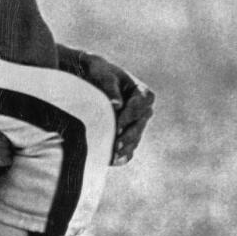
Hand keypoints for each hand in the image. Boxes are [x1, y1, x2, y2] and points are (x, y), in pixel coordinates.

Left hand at [69, 50, 155, 165]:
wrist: (92, 82)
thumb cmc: (99, 74)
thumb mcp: (103, 75)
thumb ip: (110, 88)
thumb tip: (116, 105)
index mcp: (143, 93)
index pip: (141, 105)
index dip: (129, 116)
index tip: (117, 126)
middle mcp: (144, 110)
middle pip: (139, 125)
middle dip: (128, 137)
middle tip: (115, 146)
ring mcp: (138, 125)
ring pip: (135, 139)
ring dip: (125, 148)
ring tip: (113, 157)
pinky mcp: (130, 135)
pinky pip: (130, 149)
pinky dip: (123, 156)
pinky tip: (112, 161)